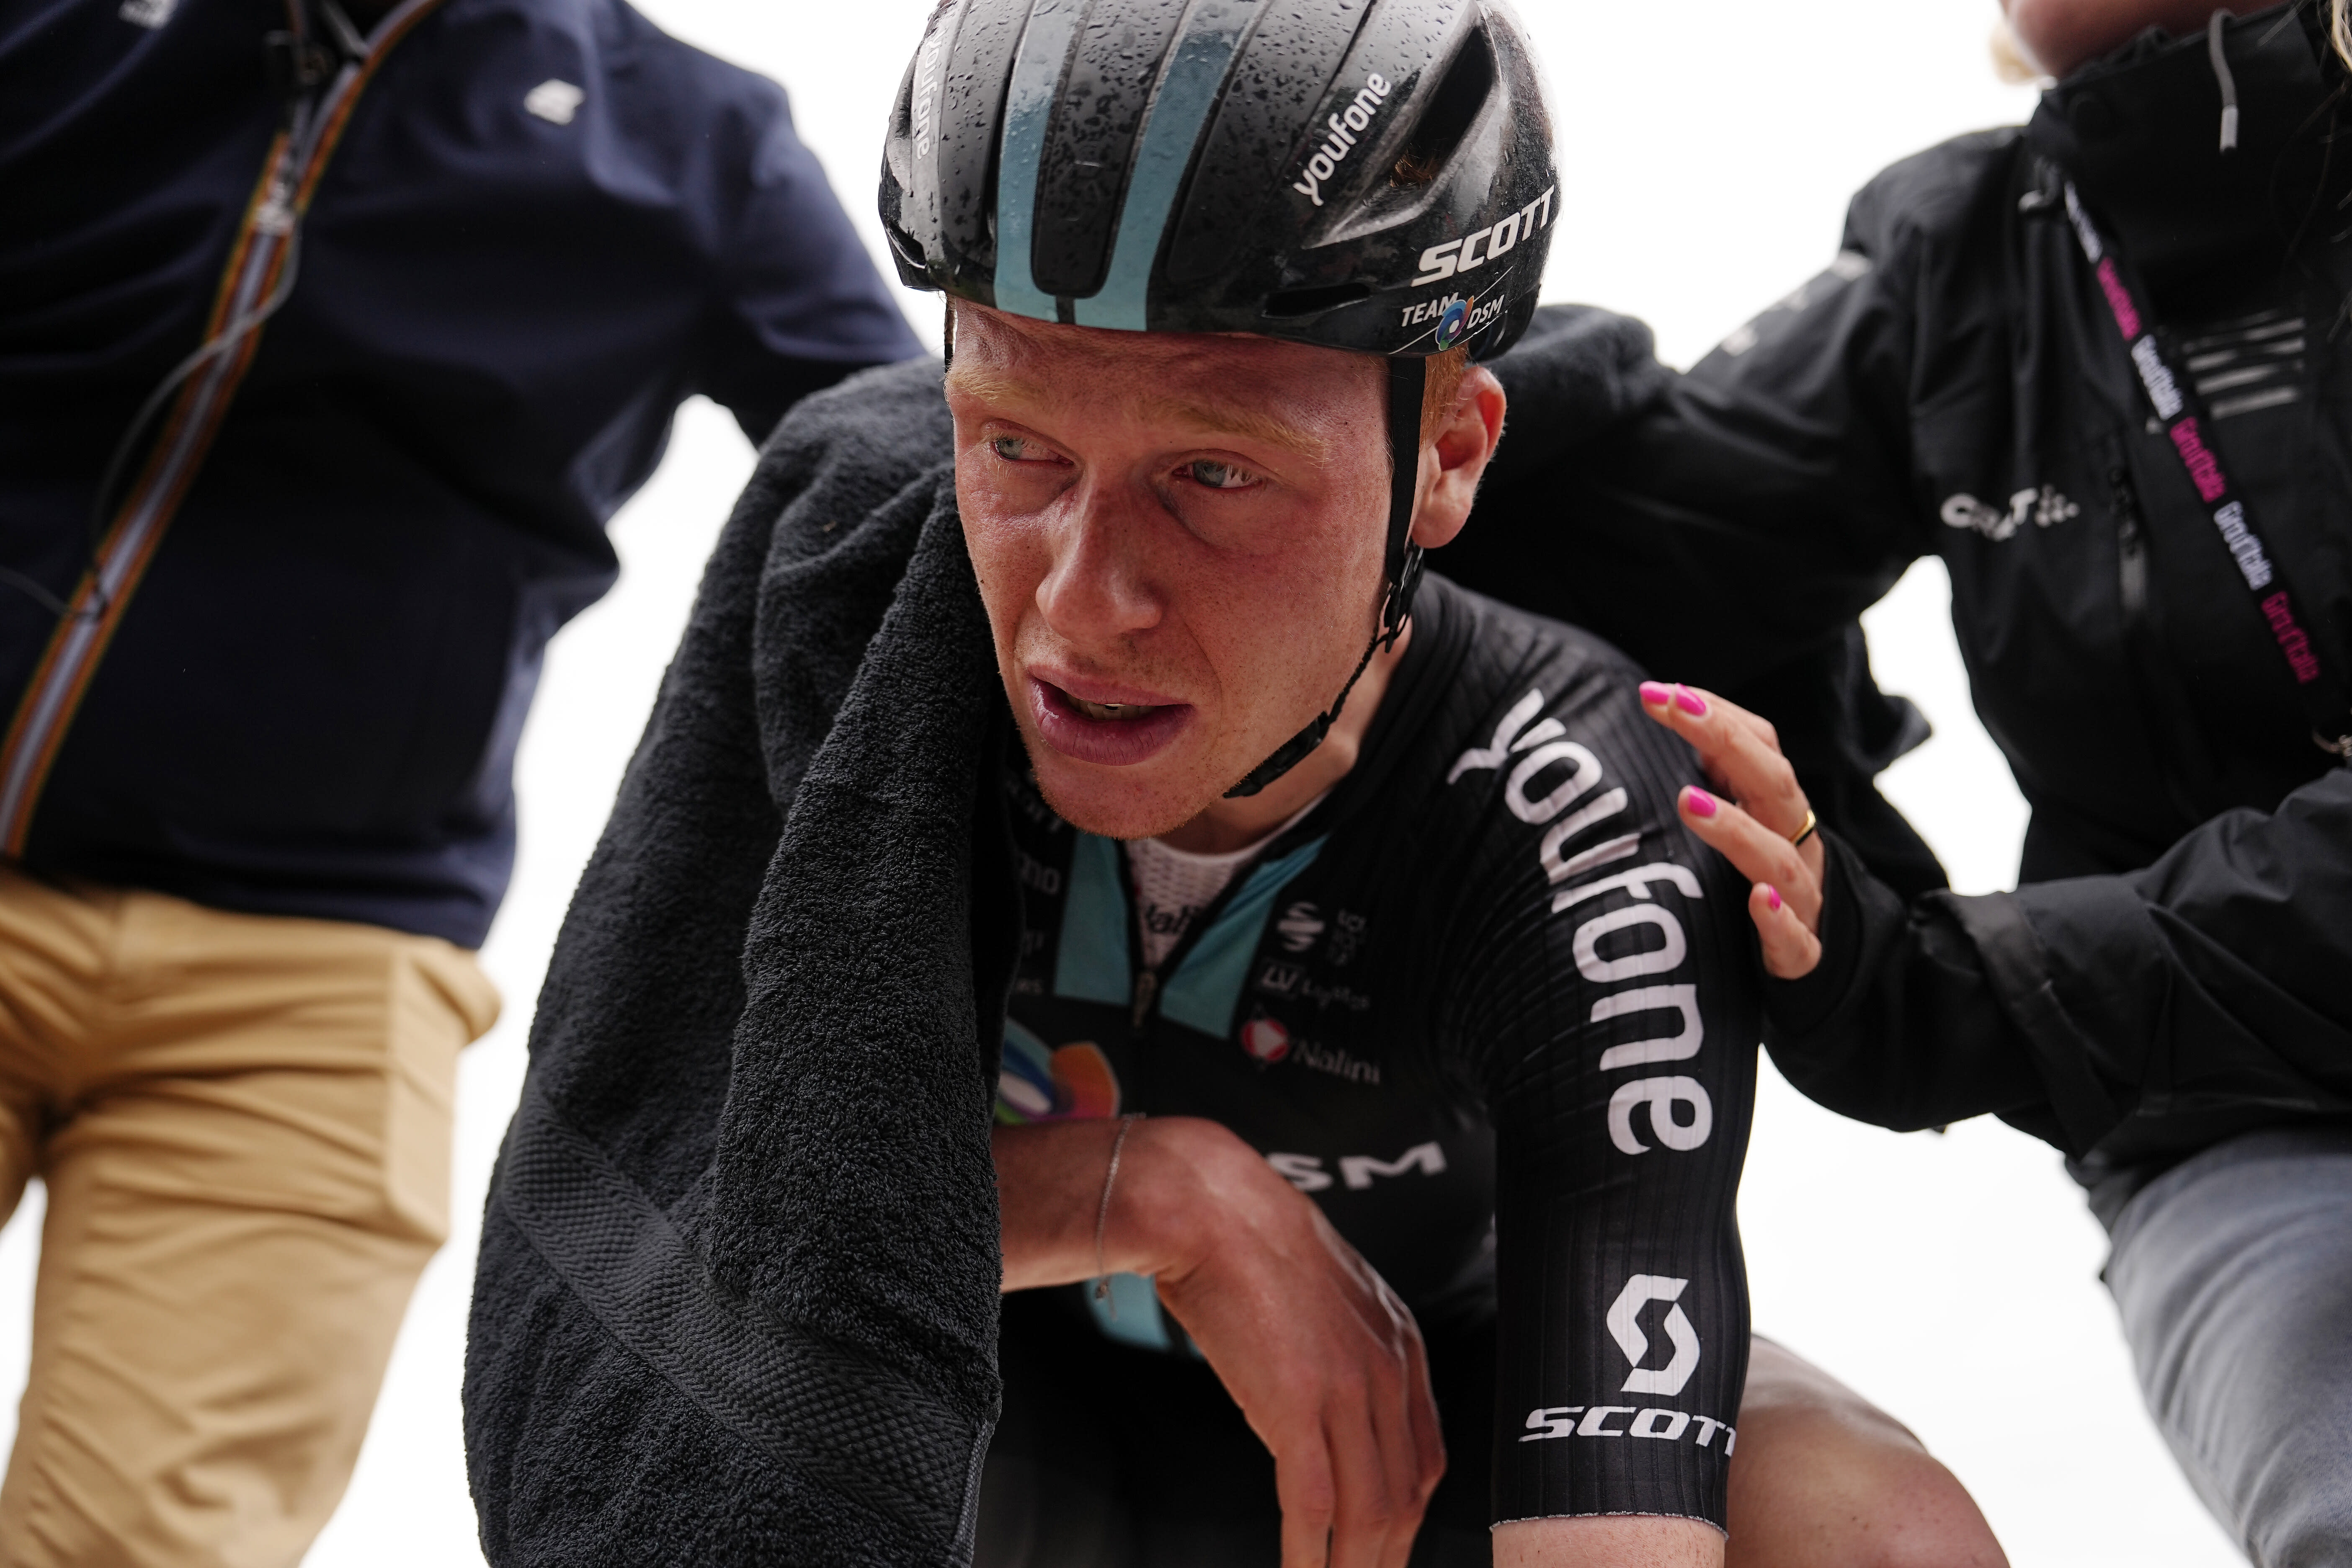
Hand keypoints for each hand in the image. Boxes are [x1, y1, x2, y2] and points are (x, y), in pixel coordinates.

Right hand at [992, 1117, 1444, 1566]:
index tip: (1386, 1548)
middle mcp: (1388, 1369)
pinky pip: (1315, 1505)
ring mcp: (1346, 1389)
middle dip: (1387, 1556)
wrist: (1206, 1203)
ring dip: (1353, 1566)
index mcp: (1399, 1341)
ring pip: (1369, 1510)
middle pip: (1406, 1495)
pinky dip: (1309, 1555)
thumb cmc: (1247, 1238)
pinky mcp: (1296, 1404)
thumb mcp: (1321, 1291)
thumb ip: (1338, 1345)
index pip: (1426, 1457)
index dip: (1408, 1516)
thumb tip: (1319, 1396)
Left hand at [1637, 681, 1824, 978]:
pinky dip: (1778, 918)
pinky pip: (1795, 937)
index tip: (1657, 692)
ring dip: (1735, 828)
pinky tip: (1756, 900)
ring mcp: (1801, 896)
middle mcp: (1795, 841)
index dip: (1715, 714)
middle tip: (1675, 710)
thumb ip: (1716, 773)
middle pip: (1773, 784)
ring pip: (1778, 859)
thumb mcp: (1742, 815)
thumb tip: (1668, 712)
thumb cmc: (1759, 872)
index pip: (1759, 744)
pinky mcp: (1800, 952)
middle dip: (1727, 743)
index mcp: (1777, 805)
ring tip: (1688, 800)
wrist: (1811, 955)